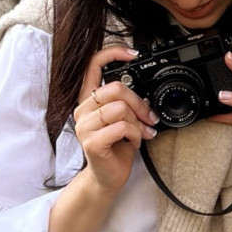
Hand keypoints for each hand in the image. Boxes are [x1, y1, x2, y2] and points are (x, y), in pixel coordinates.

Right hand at [73, 44, 154, 197]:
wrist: (108, 177)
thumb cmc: (116, 148)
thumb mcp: (123, 120)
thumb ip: (126, 103)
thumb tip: (144, 94)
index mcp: (89, 100)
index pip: (94, 65)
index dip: (113, 53)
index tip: (133, 54)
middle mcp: (83, 110)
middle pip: (116, 88)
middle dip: (139, 104)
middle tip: (148, 118)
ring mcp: (85, 127)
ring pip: (120, 108)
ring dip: (138, 123)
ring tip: (140, 134)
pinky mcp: (92, 142)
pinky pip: (121, 127)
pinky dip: (135, 136)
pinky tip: (133, 143)